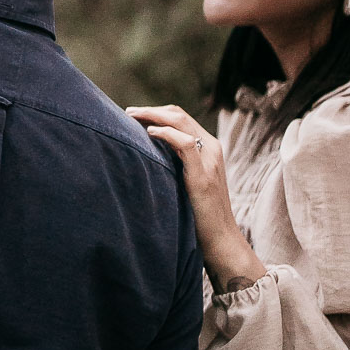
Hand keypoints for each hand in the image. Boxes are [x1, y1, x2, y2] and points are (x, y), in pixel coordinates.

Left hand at [126, 103, 264, 291]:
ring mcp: (210, 160)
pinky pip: (184, 143)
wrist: (221, 238)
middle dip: (151, 110)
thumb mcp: (189, 181)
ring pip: (181, 122)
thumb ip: (177, 164)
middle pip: (179, 115)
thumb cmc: (200, 213)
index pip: (182, 118)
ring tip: (132, 117)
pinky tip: (149, 134)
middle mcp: (212, 149)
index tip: (135, 115)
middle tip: (129, 112)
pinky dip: (165, 134)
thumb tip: (148, 153)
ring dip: (153, 116)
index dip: (157, 112)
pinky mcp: (203, 175)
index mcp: (209, 148)